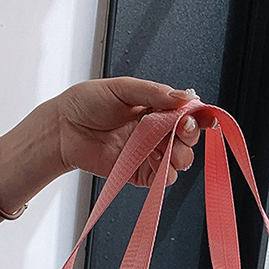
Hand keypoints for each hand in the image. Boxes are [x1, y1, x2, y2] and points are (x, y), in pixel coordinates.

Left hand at [53, 77, 209, 186]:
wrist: (63, 129)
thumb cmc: (86, 104)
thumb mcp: (121, 88)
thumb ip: (153, 92)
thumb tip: (184, 97)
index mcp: (156, 108)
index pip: (187, 113)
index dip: (199, 116)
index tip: (204, 118)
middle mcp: (156, 131)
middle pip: (188, 138)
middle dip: (189, 135)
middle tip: (180, 130)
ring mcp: (149, 153)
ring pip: (180, 160)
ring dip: (180, 156)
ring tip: (166, 149)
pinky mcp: (139, 173)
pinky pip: (163, 179)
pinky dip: (166, 174)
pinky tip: (156, 163)